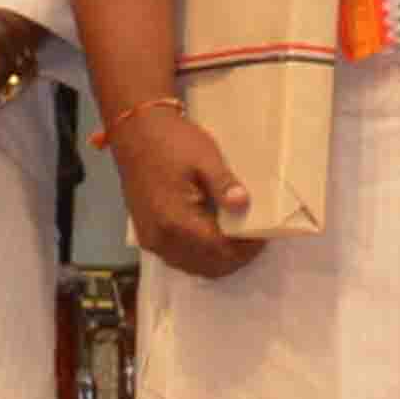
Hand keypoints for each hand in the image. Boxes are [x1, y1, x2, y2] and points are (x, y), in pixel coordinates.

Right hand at [109, 96, 266, 278]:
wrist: (136, 132)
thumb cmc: (172, 142)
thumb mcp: (205, 158)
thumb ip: (224, 185)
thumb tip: (244, 205)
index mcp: (176, 221)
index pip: (218, 251)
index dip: (245, 249)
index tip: (263, 237)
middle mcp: (161, 238)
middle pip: (206, 266)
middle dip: (234, 257)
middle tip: (254, 239)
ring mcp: (151, 239)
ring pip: (191, 265)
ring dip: (216, 258)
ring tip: (237, 237)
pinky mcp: (146, 234)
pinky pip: (177, 256)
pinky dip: (199, 253)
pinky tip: (213, 234)